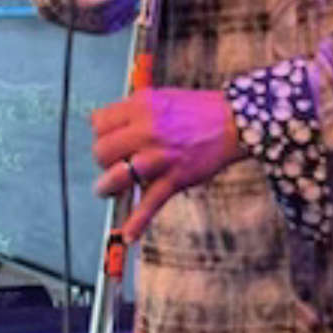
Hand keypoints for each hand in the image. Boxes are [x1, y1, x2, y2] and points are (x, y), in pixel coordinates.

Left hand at [91, 87, 244, 241]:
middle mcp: (147, 130)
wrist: (233, 122)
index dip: (99, 132)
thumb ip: (131, 110)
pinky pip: (151, 202)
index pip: (99, 122)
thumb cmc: (196, 110)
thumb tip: (101, 123)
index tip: (106, 139)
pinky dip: (138, 222)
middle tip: (112, 163)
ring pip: (118, 175)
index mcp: (141, 106)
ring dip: (107, 187)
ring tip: (105, 190)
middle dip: (103, 160)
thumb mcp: (159, 98)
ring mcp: (161, 156)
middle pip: (103, 150)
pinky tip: (129, 234)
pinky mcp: (175, 178)